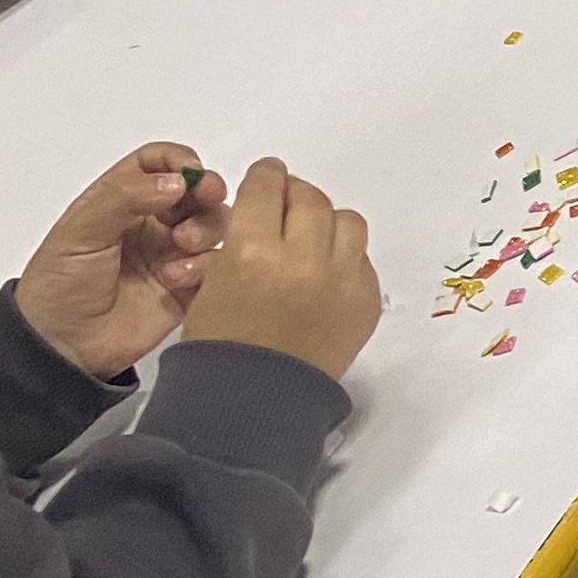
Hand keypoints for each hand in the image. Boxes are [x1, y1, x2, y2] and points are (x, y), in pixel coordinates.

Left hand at [13, 145, 227, 379]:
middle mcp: (152, 222)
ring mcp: (174, 254)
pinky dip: (208, 265)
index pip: (157, 162)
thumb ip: (124, 198)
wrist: (62, 346)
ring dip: (206, 227)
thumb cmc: (61, 282)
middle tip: (208, 198)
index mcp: (121, 201)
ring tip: (182, 247)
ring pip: (215, 223)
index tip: (190, 170)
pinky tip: (178, 279)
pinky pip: (219, 265)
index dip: (177, 159)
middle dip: (207, 190)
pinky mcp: (191, 287)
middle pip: (197, 189)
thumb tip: (179, 182)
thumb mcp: (80, 231)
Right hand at [180, 156, 378, 380]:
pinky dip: (344, 259)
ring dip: (327, 223)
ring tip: (310, 237)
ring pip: (347, 222)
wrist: (256, 400)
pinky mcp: (367, 301)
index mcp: (254, 253)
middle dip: (295, 195)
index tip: (268, 176)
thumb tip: (262, 208)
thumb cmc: (222, 346)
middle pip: (310, 199)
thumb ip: (240, 240)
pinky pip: (363, 261)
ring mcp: (342, 281)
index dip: (266, 177)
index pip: (267, 187)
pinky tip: (324, 274)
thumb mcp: (211, 284)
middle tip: (286, 203)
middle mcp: (304, 261)